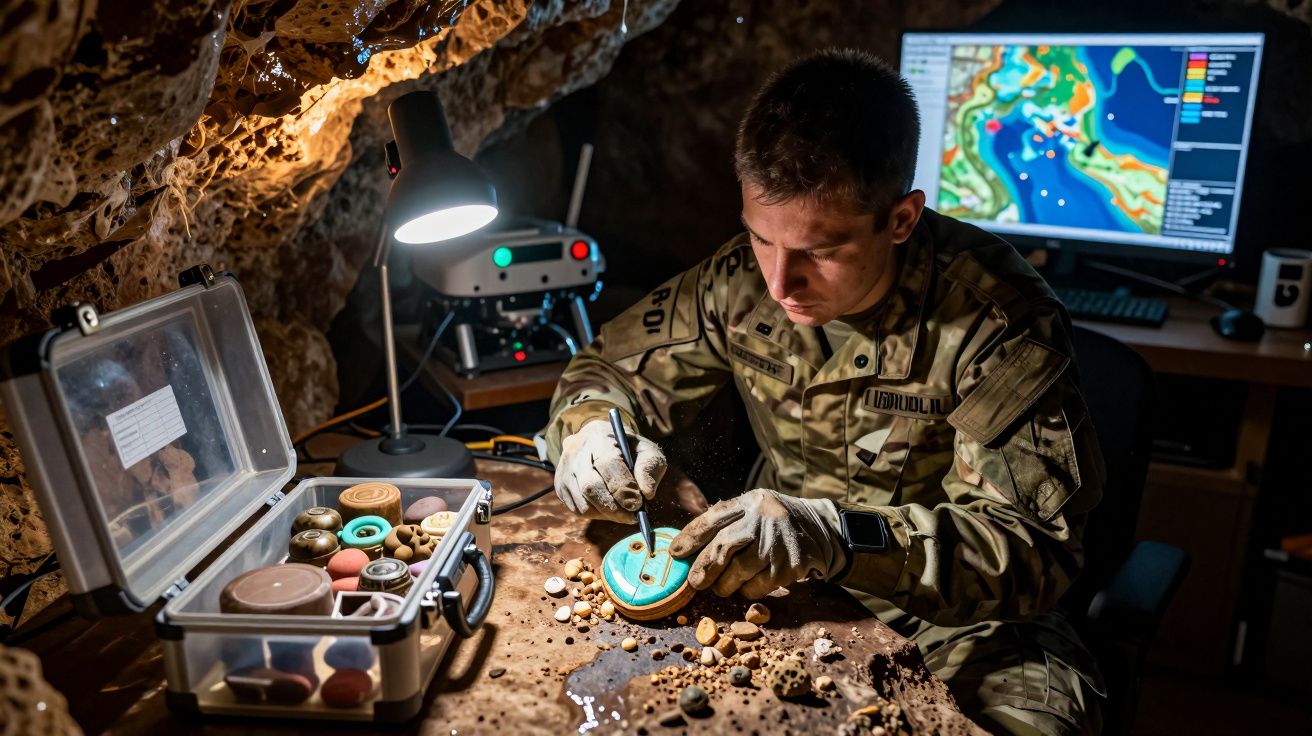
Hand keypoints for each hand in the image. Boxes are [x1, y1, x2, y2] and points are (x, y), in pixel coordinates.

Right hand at [554, 418, 665, 522]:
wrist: (600, 442)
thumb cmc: (628, 449)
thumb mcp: (646, 450)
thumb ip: (650, 468)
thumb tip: (647, 494)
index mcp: (600, 436)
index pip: (608, 464)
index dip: (623, 487)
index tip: (637, 504)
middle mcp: (577, 451)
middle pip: (591, 486)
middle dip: (614, 507)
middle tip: (631, 517)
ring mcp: (565, 469)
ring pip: (582, 502)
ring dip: (606, 514)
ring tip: (622, 513)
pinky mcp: (560, 485)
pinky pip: (577, 509)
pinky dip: (596, 514)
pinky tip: (608, 508)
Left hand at [669, 488, 847, 598]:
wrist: (819, 529)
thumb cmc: (773, 523)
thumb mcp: (752, 511)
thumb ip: (724, 524)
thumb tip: (686, 549)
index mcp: (749, 503)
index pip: (712, 519)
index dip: (690, 537)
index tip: (675, 553)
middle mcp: (763, 519)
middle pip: (723, 547)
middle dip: (704, 568)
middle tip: (695, 582)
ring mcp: (778, 543)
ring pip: (738, 571)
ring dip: (724, 584)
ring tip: (721, 586)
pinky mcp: (790, 565)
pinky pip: (758, 586)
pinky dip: (747, 591)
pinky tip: (746, 586)